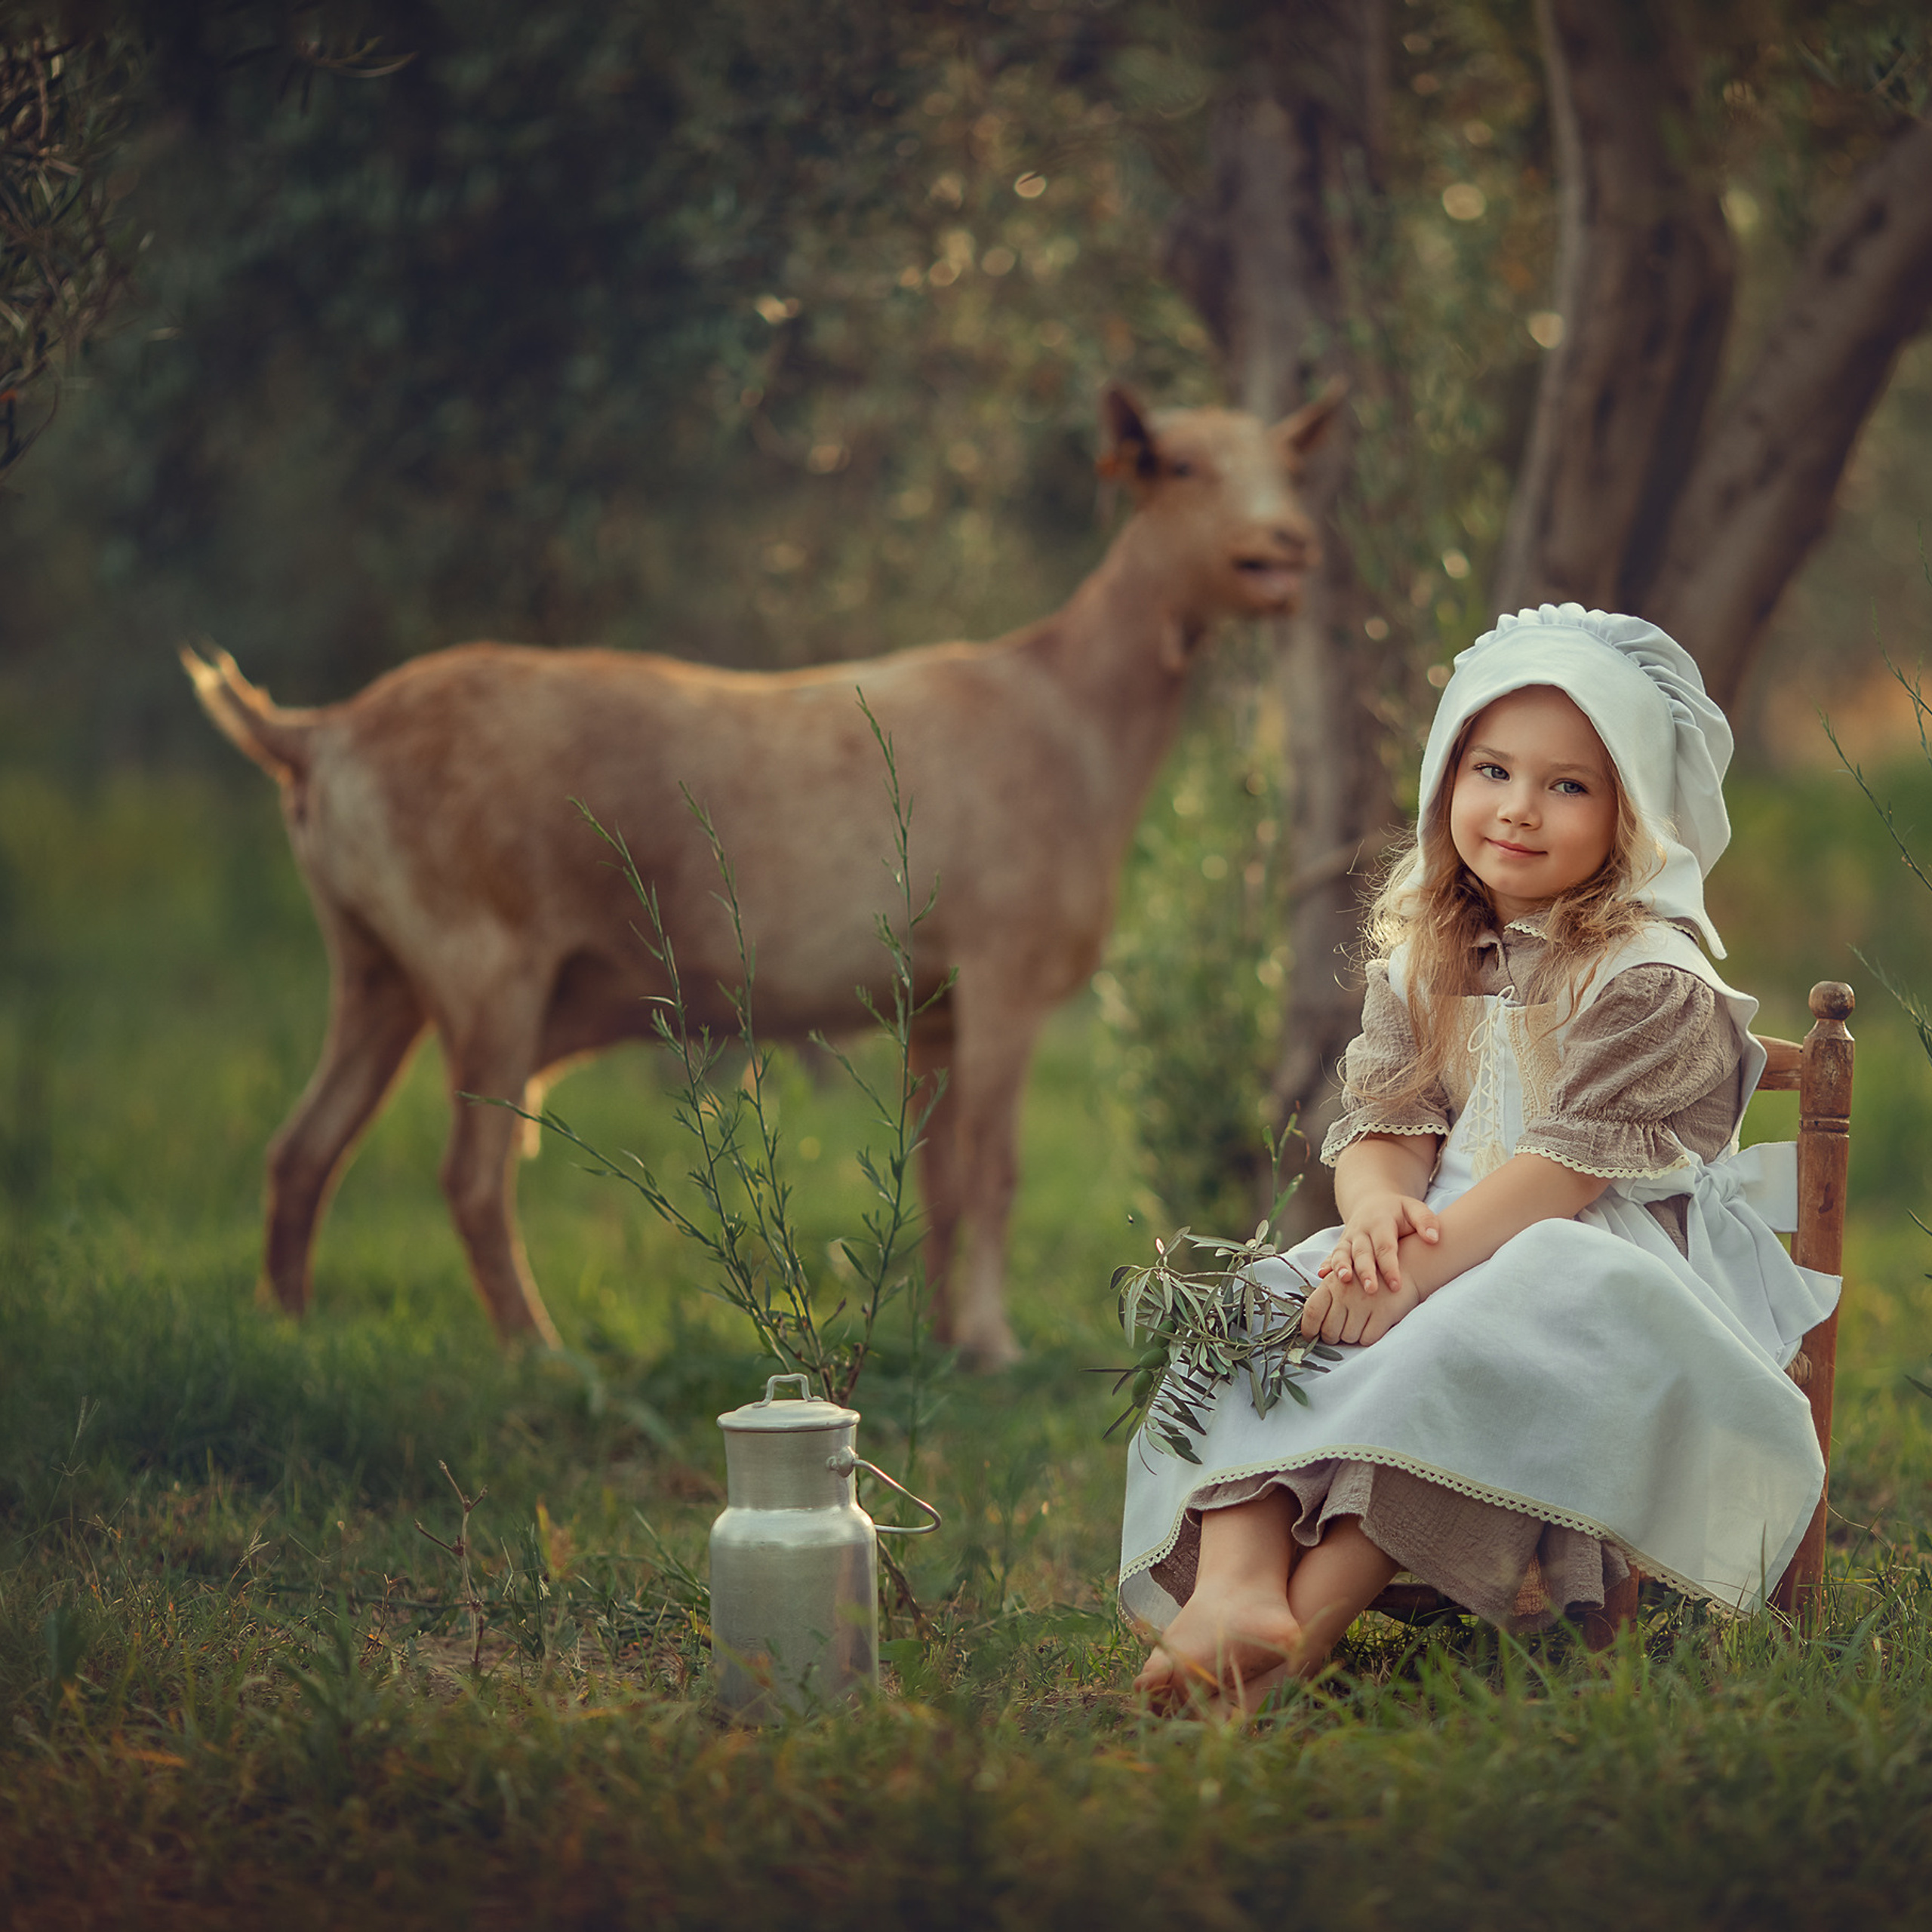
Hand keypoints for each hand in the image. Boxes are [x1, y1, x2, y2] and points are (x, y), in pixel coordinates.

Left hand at [1299, 1271, 1421, 1346]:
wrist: (1405, 1268)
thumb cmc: (1368, 1277)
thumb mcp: (1343, 1279)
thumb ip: (1325, 1295)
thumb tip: (1307, 1320)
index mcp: (1331, 1283)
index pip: (1312, 1311)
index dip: (1308, 1328)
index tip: (1310, 1336)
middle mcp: (1346, 1292)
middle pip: (1328, 1330)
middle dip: (1331, 1336)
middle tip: (1337, 1333)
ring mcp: (1365, 1303)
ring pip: (1348, 1337)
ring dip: (1350, 1337)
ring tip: (1357, 1325)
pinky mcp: (1384, 1313)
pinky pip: (1367, 1339)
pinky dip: (1367, 1338)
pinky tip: (1369, 1327)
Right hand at [1318, 1190, 1440, 1295]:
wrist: (1372, 1202)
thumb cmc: (1398, 1211)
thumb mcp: (1414, 1208)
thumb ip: (1426, 1220)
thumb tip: (1434, 1238)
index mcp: (1380, 1221)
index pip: (1385, 1247)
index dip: (1390, 1266)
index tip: (1397, 1285)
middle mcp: (1361, 1230)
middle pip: (1362, 1253)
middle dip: (1365, 1271)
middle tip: (1371, 1289)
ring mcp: (1349, 1238)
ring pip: (1343, 1253)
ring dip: (1341, 1267)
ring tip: (1344, 1280)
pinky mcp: (1341, 1245)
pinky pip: (1332, 1255)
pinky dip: (1326, 1264)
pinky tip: (1322, 1275)